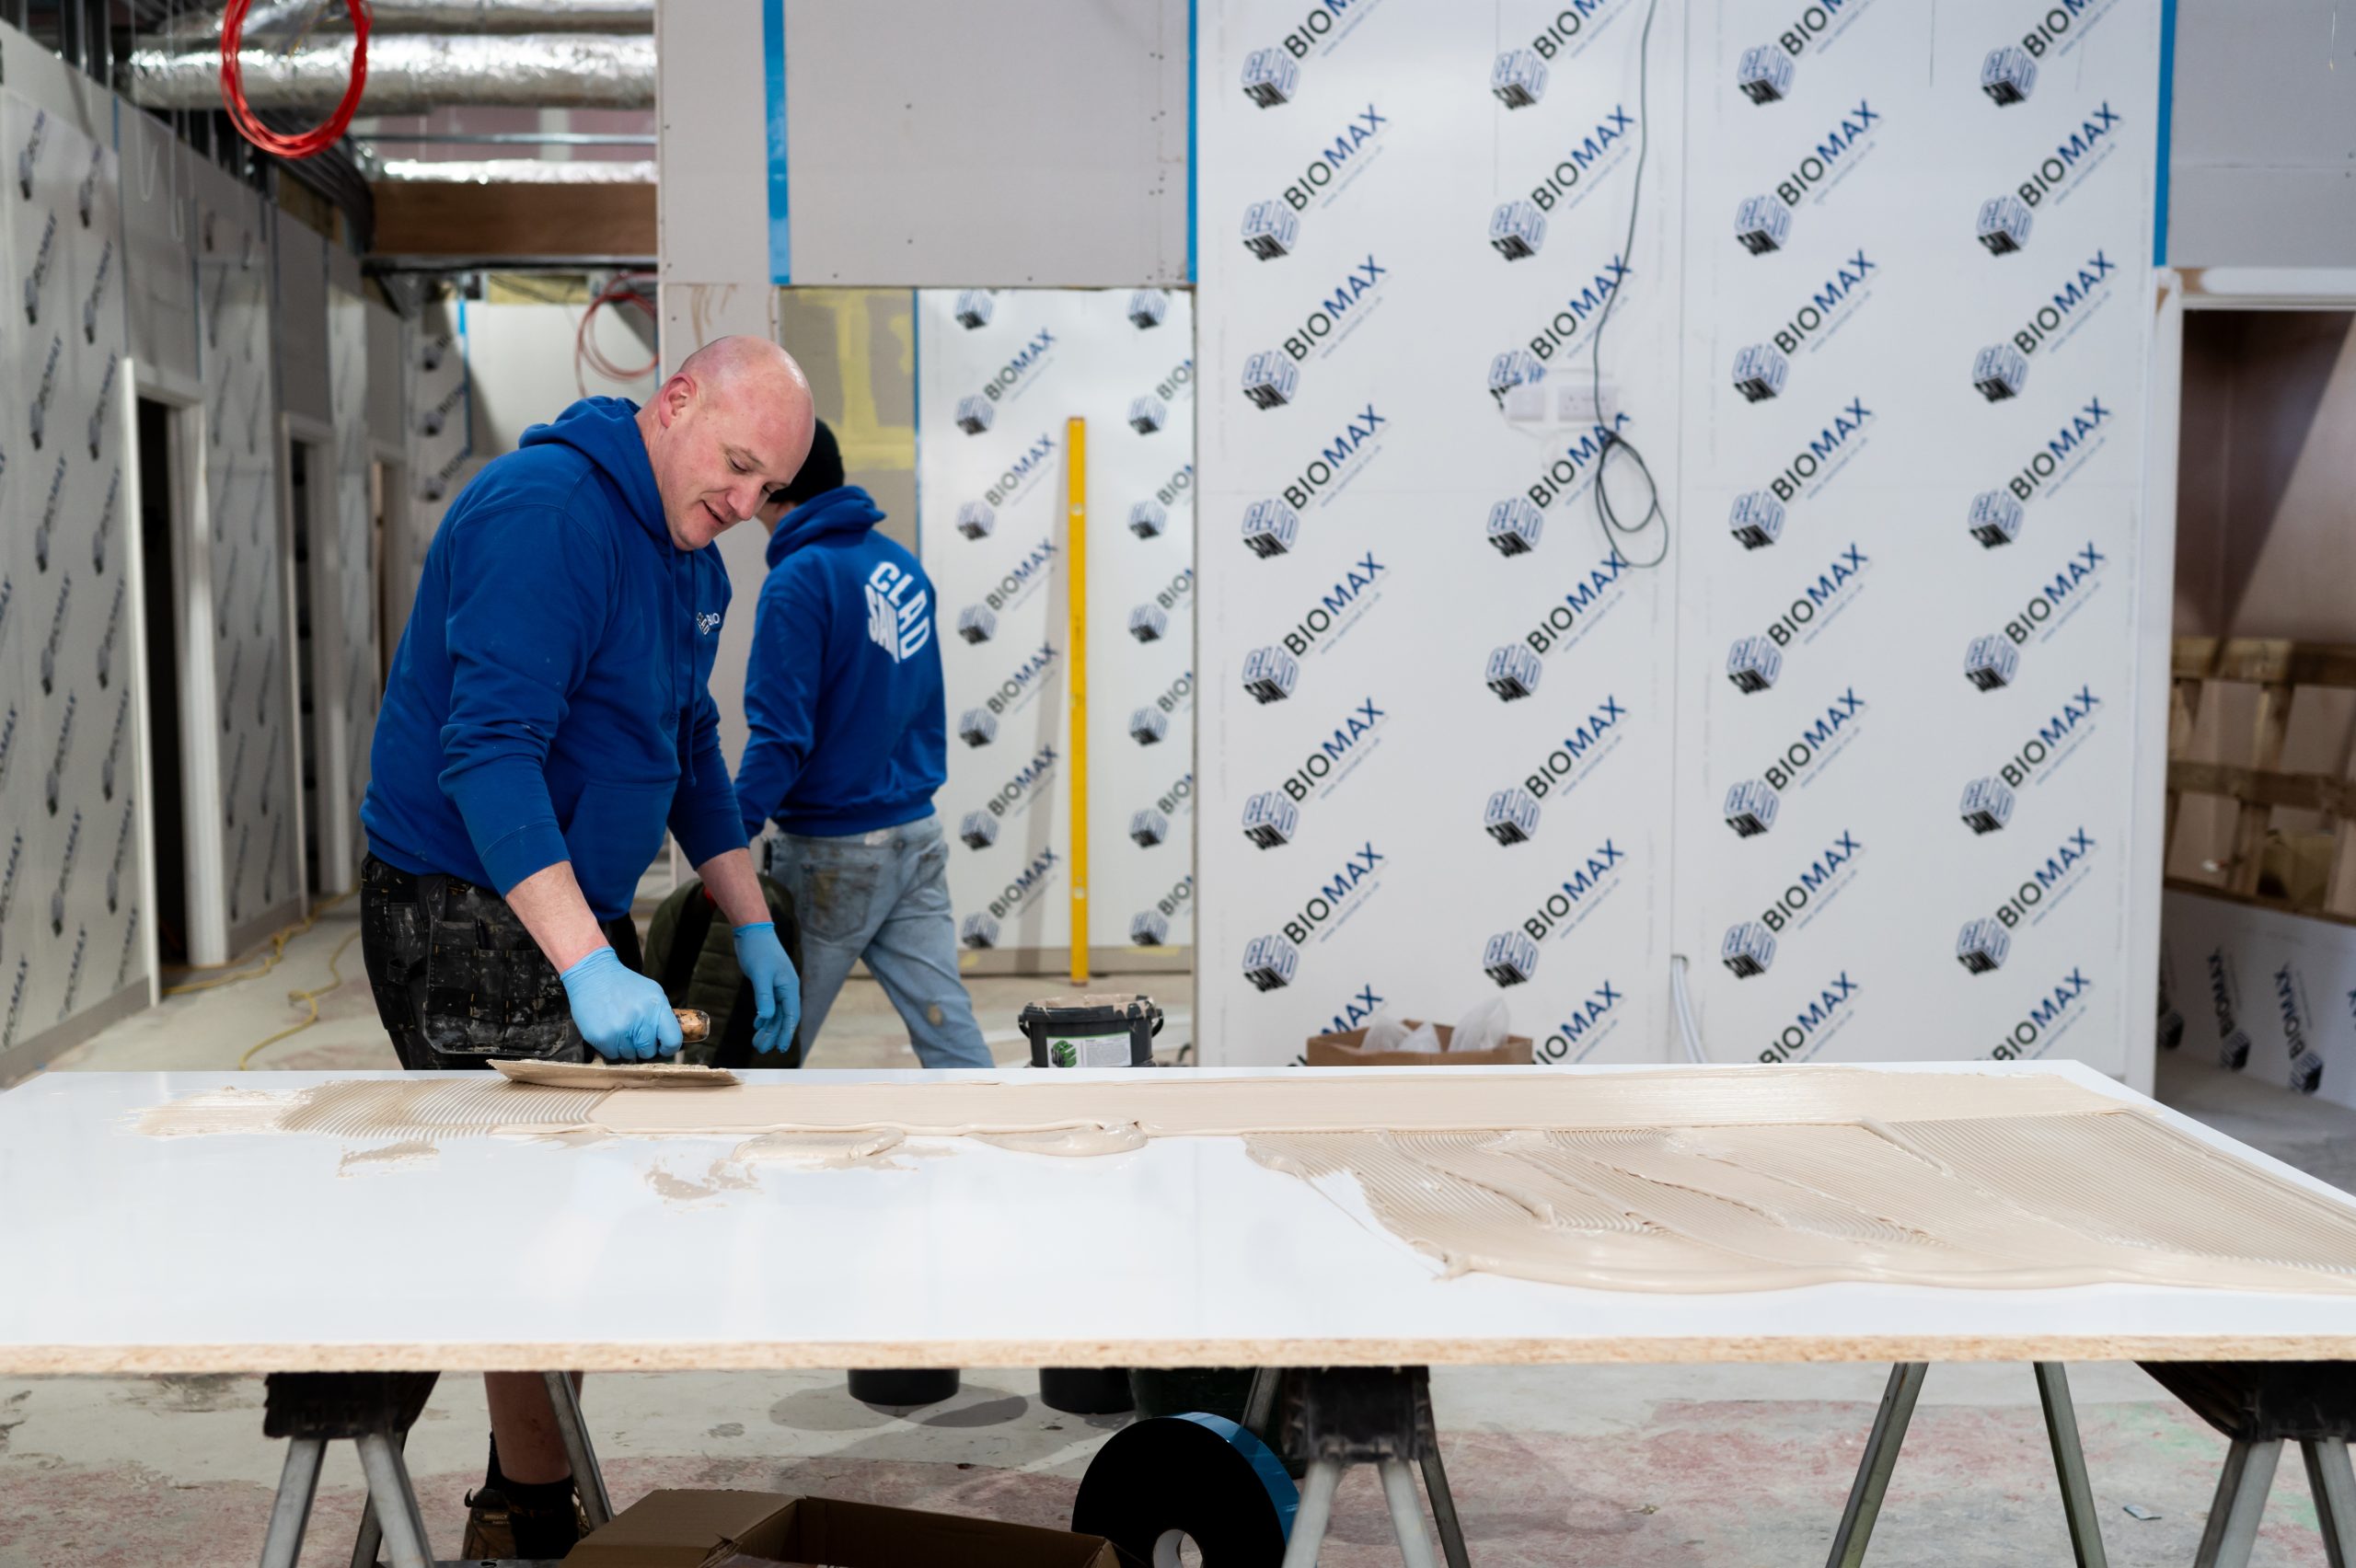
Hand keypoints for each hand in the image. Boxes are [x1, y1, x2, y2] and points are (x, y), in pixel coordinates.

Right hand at [559, 947, 683, 1060]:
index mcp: (657, 1007)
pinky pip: (613, 1055)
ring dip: (626, 1047)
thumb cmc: (625, 985)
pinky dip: (611, 1047)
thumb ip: (662, 1016)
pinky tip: (609, 1030)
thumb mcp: (652, 992)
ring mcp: (620, 1030)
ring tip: (620, 1027)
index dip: (668, 1048)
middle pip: (649, 1052)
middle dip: (644, 1046)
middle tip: (635, 1032)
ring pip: (630, 1055)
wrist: (593, 976)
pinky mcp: (602, 1037)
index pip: (673, 1040)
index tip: (662, 1046)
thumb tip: (671, 1041)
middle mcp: (640, 1020)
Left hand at [732, 920, 800, 1056]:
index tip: (780, 1048)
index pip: (791, 1015)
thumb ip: (764, 997)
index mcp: (789, 986)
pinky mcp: (769, 983)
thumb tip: (766, 1018)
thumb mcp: (760, 975)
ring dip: (768, 1028)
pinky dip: (764, 1016)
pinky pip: (770, 1005)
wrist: (753, 931)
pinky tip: (758, 1025)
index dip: (786, 1032)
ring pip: (776, 1012)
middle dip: (774, 1034)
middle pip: (784, 1017)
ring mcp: (778, 986)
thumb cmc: (758, 950)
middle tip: (763, 1049)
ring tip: (758, 1043)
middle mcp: (786, 988)